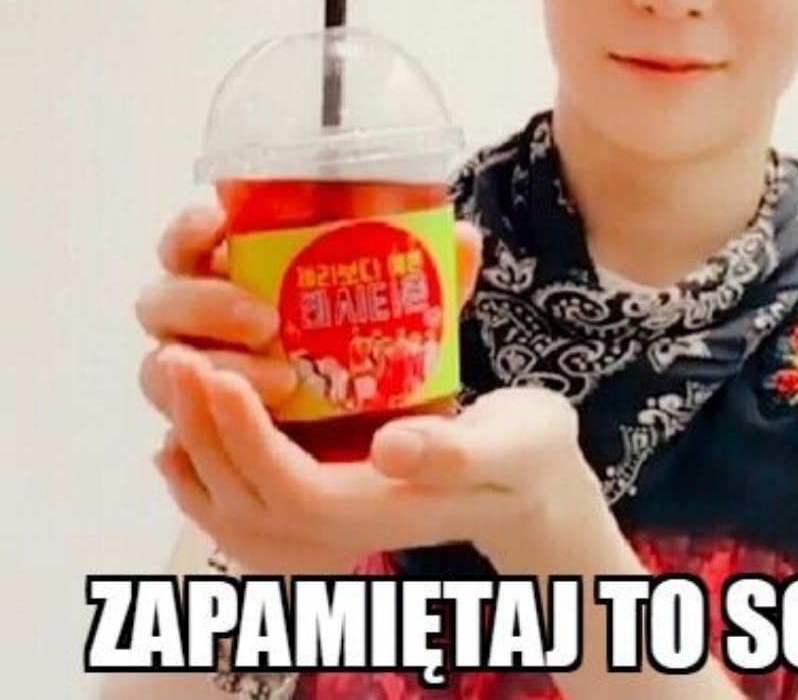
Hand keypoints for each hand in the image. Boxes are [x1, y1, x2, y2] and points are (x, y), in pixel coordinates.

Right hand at [135, 204, 481, 418]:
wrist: (394, 446)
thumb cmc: (385, 361)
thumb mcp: (414, 319)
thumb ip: (435, 282)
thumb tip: (464, 237)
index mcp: (237, 273)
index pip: (188, 241)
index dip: (190, 229)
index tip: (219, 224)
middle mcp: (205, 324)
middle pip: (162, 302)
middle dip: (206, 304)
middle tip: (270, 321)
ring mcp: (201, 380)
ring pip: (165, 370)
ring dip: (220, 371)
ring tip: (286, 383)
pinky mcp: (208, 434)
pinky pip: (184, 431)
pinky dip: (205, 427)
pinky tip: (256, 426)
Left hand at [156, 355, 606, 577]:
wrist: (533, 492)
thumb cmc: (529, 458)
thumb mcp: (514, 444)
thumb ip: (457, 451)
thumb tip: (391, 447)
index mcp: (382, 513)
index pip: (290, 488)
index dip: (245, 437)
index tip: (220, 372)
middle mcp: (341, 529)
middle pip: (245, 497)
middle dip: (204, 428)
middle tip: (177, 357)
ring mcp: (327, 525)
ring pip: (232, 505)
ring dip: (194, 442)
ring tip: (175, 377)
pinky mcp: (324, 503)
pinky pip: (240, 508)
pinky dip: (198, 477)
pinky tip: (177, 440)